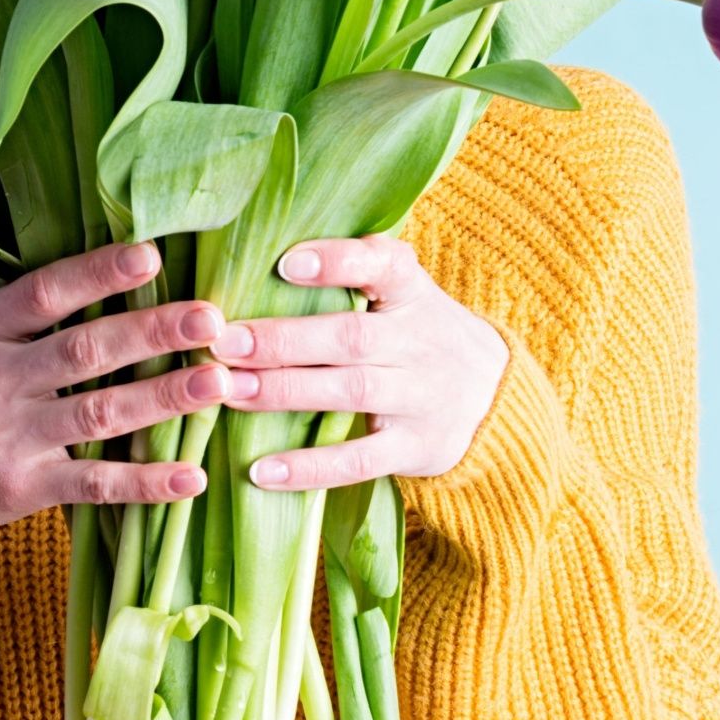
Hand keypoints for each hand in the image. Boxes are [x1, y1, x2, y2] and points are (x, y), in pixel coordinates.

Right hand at [0, 241, 258, 552]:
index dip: (99, 273)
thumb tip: (114, 260)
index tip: (153, 255)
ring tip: (219, 383)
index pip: (46, 293)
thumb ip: (25, 310)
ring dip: (163, 398)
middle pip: (84, 351)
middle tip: (212, 319)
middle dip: (153, 332)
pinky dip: (145, 483)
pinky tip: (191, 476)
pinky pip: (94, 484)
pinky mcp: (24, 489)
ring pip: (98, 413)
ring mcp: (9, 438)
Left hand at [223, 233, 509, 491]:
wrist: (496, 398)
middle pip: (351, 337)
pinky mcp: (413, 449)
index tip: (286, 262)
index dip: (337, 261)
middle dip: (284, 340)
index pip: (383, 264)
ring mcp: (418, 399)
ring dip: (284, 393)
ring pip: (350, 393)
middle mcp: (419, 342)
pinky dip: (309, 469)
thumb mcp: (405, 293)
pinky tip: (260, 471)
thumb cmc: (418, 333)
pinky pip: (358, 461)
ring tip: (228, 392)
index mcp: (413, 292)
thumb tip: (259, 247)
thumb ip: (352, 271)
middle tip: (223, 341)